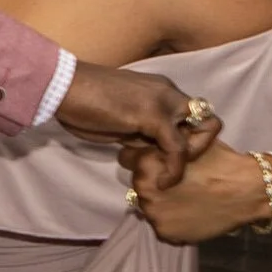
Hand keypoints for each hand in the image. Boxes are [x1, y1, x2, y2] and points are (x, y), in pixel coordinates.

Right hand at [54, 63, 204, 185]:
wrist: (64, 89)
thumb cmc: (83, 104)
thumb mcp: (122, 121)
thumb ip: (141, 132)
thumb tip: (150, 153)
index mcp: (161, 90)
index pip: (194, 114)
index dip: (190, 138)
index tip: (169, 158)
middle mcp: (169, 92)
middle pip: (207, 119)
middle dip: (198, 148)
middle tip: (173, 167)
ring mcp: (163, 101)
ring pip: (202, 132)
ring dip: (191, 159)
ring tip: (167, 176)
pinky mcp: (153, 115)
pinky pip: (177, 148)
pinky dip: (174, 170)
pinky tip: (161, 182)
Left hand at [120, 138, 267, 243]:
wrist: (245, 190)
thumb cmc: (219, 161)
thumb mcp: (189, 140)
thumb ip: (164, 141)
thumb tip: (150, 138)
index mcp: (146, 163)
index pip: (127, 158)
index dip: (144, 158)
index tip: (158, 162)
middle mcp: (143, 189)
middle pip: (138, 183)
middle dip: (152, 181)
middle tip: (176, 183)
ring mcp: (153, 214)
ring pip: (148, 206)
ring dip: (160, 202)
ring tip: (184, 199)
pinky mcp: (165, 233)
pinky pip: (161, 225)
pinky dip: (172, 221)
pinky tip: (189, 213)